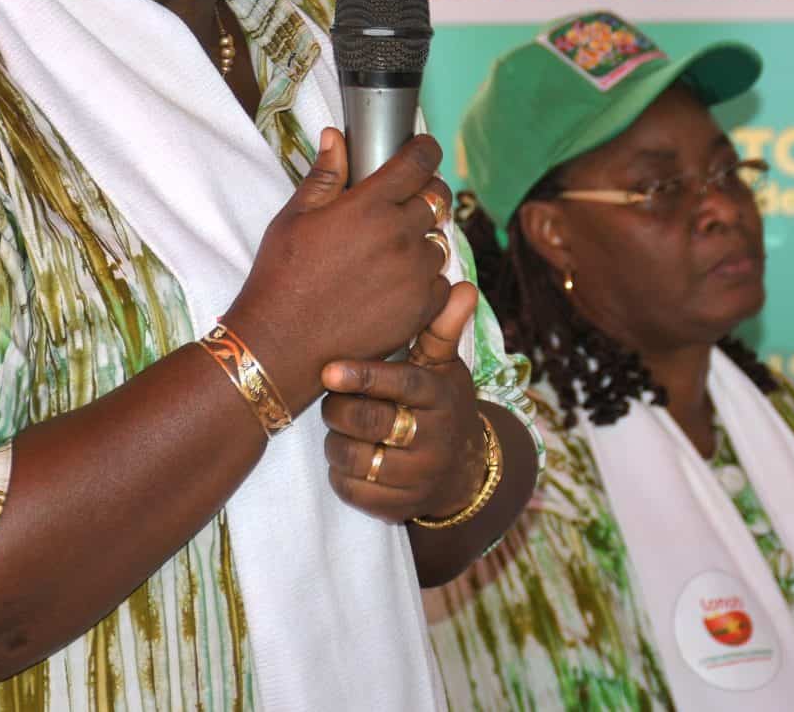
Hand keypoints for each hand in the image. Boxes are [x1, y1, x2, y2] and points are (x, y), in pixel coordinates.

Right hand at [224, 129, 451, 410]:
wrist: (282, 344)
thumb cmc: (282, 277)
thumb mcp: (295, 217)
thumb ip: (325, 175)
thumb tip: (335, 136)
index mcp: (369, 205)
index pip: (419, 163)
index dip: (426, 151)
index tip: (425, 151)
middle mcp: (399, 235)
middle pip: (437, 200)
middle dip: (425, 197)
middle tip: (404, 207)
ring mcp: (414, 274)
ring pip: (438, 244)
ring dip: (422, 243)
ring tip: (391, 256)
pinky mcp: (420, 310)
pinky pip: (441, 284)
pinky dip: (426, 282)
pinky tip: (396, 287)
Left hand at [319, 282, 484, 524]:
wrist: (464, 471)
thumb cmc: (441, 404)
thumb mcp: (444, 367)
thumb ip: (441, 328)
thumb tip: (463, 286)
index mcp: (440, 396)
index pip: (401, 383)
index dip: (363, 376)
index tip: (329, 370)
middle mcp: (434, 439)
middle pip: (369, 422)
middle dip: (339, 408)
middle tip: (332, 395)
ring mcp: (418, 477)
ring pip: (354, 458)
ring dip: (335, 441)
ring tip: (340, 426)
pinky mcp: (400, 507)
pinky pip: (352, 490)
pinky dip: (339, 473)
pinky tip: (347, 457)